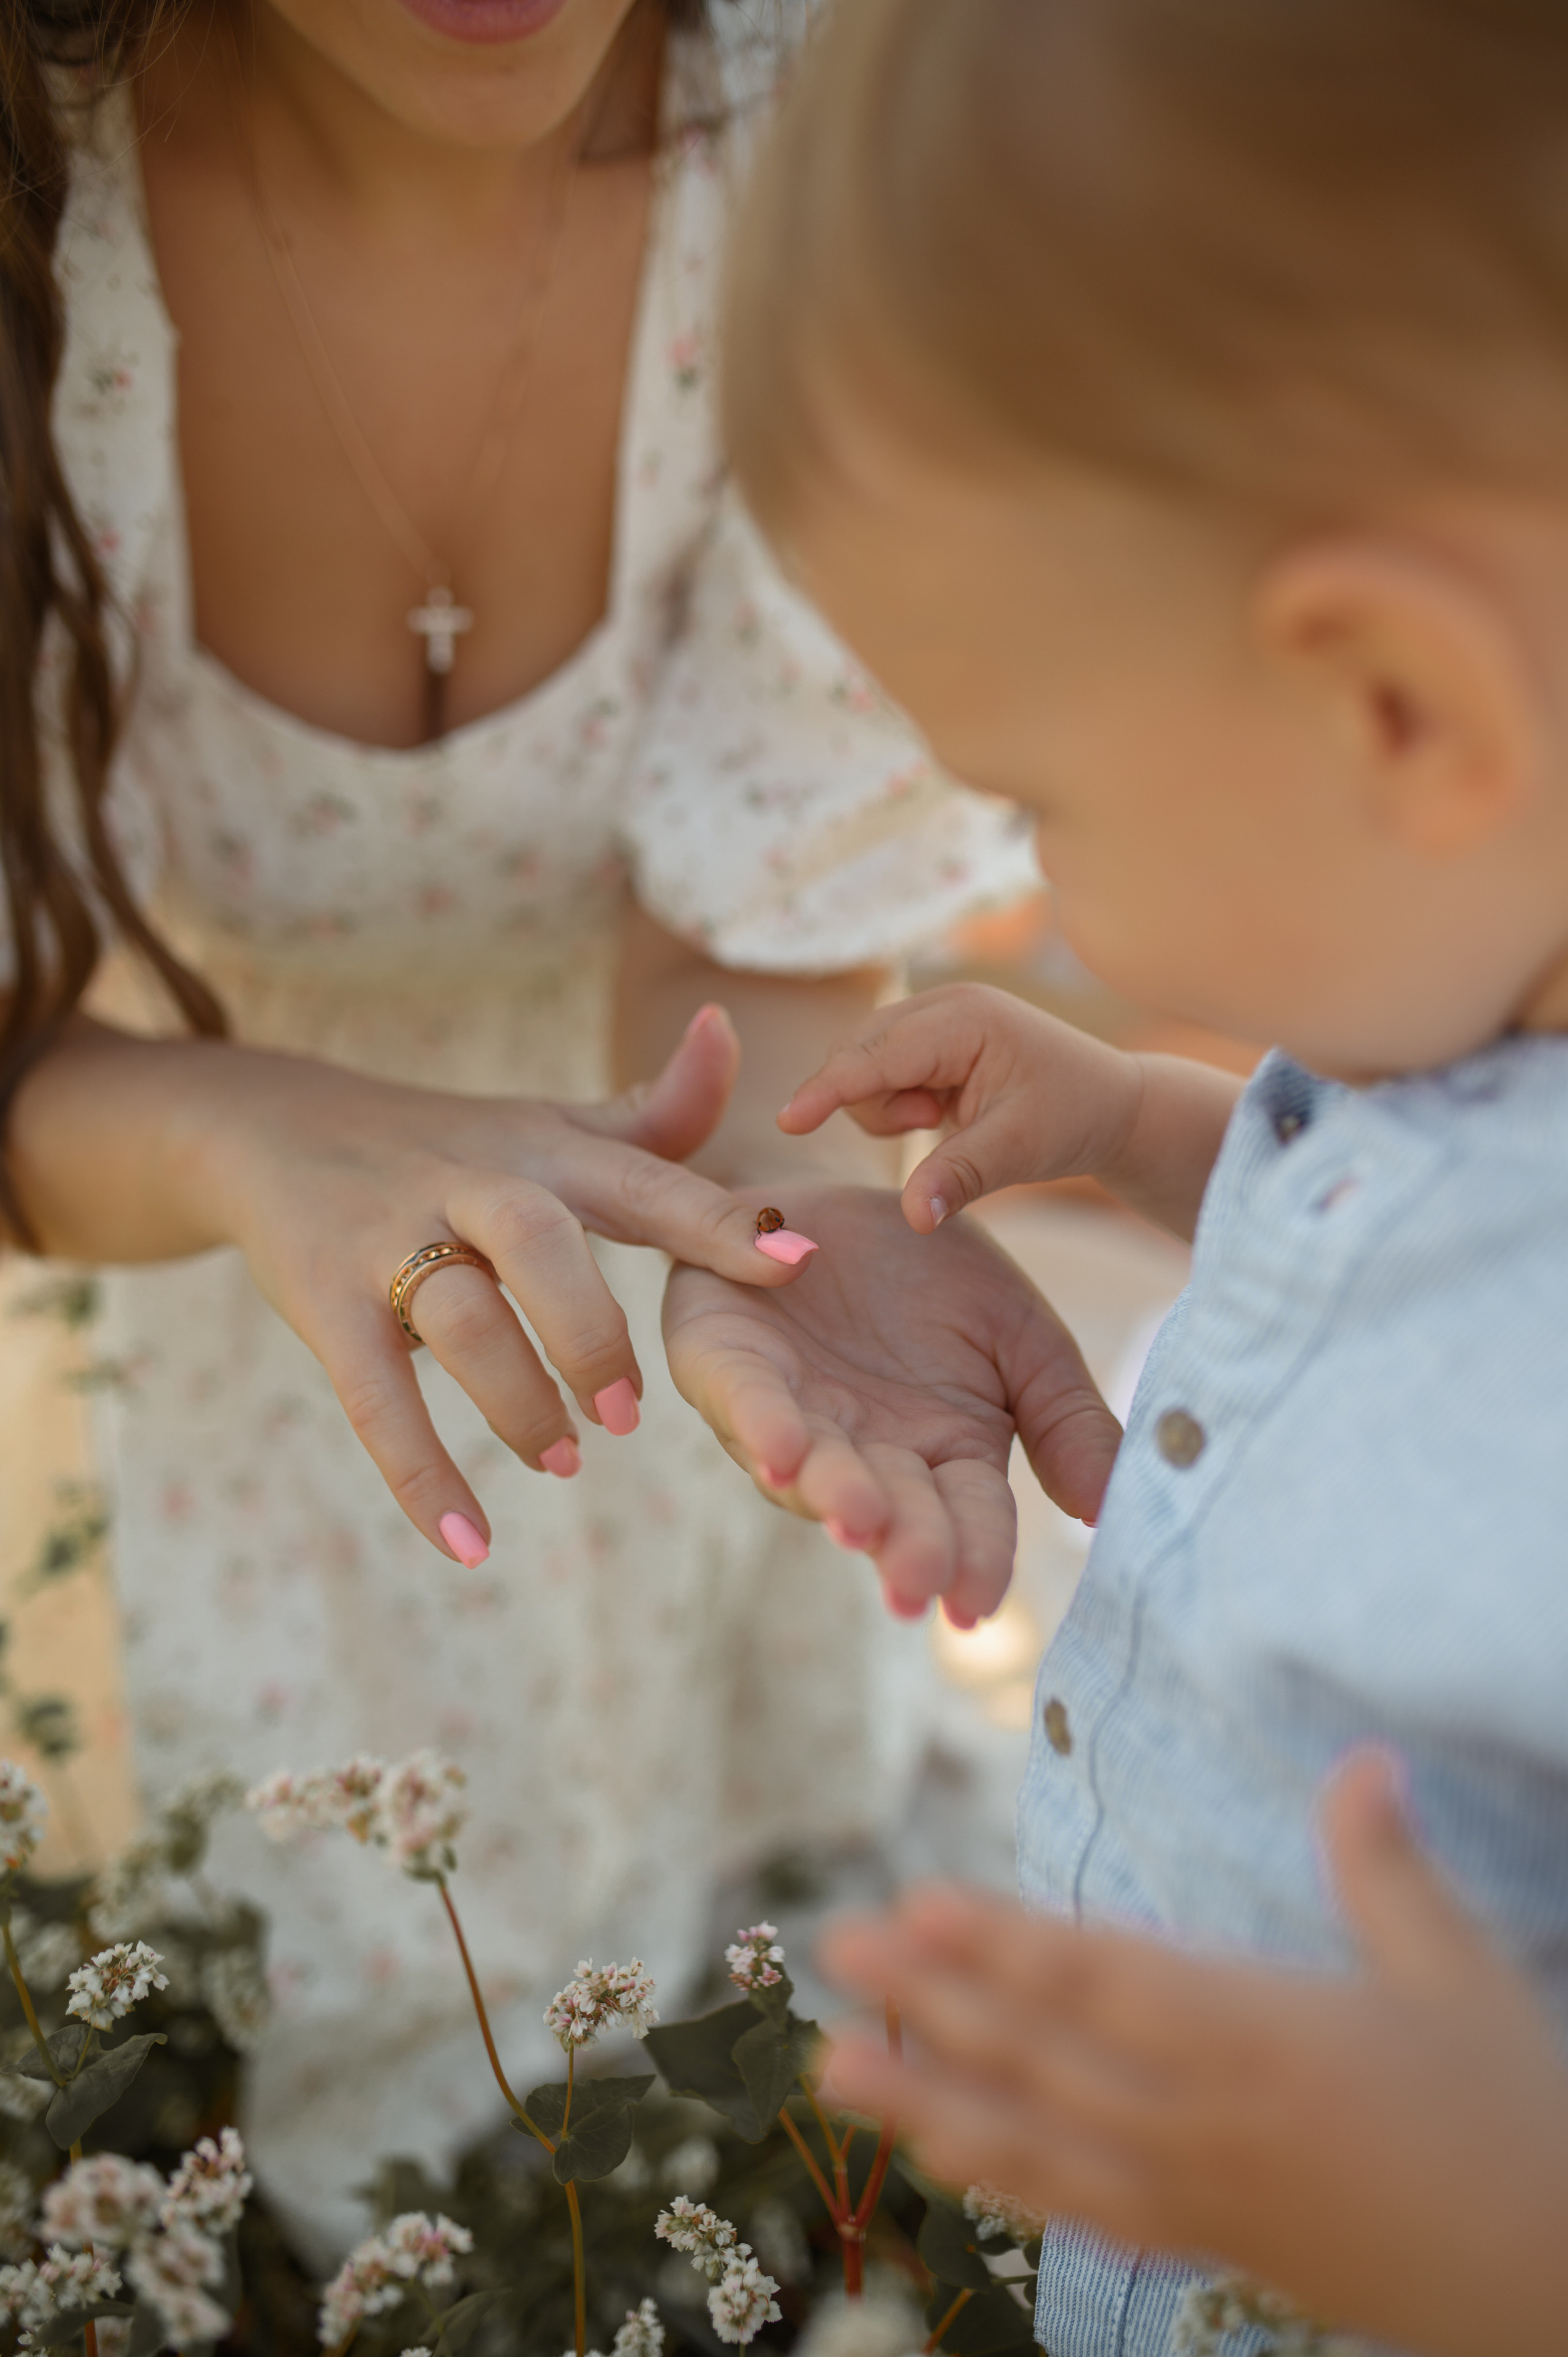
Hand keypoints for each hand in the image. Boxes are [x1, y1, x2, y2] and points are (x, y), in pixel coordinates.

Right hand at [195, 1005, 813, 1563]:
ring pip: (458, 1318)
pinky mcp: (324, 1302)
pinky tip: (469, 1545)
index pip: (644, 1178)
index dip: (720, 1220)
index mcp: (544, 1152)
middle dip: (589, 1327)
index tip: (797, 1263)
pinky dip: (420, 1475)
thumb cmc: (453, 1147)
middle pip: (535, 1240)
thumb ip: (655, 1113)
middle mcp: (469, 1186)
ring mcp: (388, 1241)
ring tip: (564, 1461)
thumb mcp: (551, 1127)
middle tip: (632, 1416)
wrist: (277, 1132)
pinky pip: (372, 1397)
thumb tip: (732, 1030)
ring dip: (515, 1400)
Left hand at [662, 1184, 1120, 1619]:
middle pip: (889, 1508)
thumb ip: (1066, 1418)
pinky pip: (743, 1401)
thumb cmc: (937, 1273)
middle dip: (902, 1544)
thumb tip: (1107, 1509)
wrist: (848, 1193)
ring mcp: (792, 1413)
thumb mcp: (1024, 1335)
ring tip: (858, 1524)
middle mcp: (862, 1451)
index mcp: (941, 1452)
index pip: (966, 1515)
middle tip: (916, 1585)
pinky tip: (782, 1455)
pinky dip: (762, 1427)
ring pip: (812, 1470)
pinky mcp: (725, 1364)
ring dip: (834, 1497)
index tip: (976, 1606)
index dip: (972, 1558)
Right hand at [778, 983, 1139, 1232]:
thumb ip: (959, 1177)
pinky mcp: (930, 1039)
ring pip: (861, 1067)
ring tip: (942, 1119)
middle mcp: (941, 1006)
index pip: (875, 1056)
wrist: (1114, 1105)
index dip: (828, 1090)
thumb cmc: (1075, 1116)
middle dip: (874, 1103)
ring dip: (887, 1106)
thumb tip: (912, 1219)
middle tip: (933, 1124)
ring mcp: (934, 1018)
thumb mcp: (1020, 1150)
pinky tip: (941, 1111)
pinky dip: (897, 1102)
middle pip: (855, 1054)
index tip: (789, 1122)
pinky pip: (879, 1073)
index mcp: (963, 1020)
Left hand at [818, 1752, 1567, 2356]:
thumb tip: (1363, 1756)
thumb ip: (1386, 1864)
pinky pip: (1082, 2214)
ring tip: (831, 2067)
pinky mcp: (1214, 2248)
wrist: (1553, 2287)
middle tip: (832, 1943)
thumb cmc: (1511, 2117)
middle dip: (928, 1999)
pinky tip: (939, 2154)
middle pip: (1042, 2054)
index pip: (1101, 1980)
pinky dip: (1002, 2182)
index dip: (1000, 1945)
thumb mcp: (1458, 1975)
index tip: (915, 1904)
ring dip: (925, 2101)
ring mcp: (1201, 2194)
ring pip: (1036, 2144)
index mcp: (1261, 2035)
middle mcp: (1208, 2118)